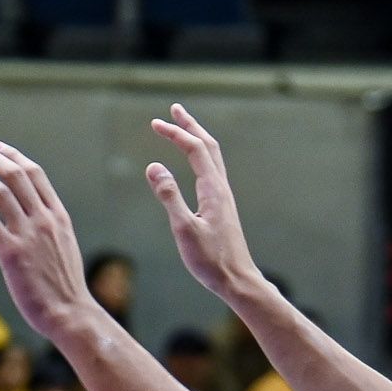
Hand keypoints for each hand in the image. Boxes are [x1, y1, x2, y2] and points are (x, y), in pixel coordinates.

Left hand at [0, 140, 99, 341]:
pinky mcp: (10, 252)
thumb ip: (48, 228)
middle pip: (15, 175)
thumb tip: (32, 217)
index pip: (35, 174)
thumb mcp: (63, 246)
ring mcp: (27, 234)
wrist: (70, 312)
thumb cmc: (65, 285)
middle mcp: (43, 219)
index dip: (13, 156)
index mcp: (58, 216)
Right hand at [146, 104, 263, 298]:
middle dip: (191, 126)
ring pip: (213, 157)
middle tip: (175, 110)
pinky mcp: (221, 207)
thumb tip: (154, 166)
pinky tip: (194, 162)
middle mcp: (221, 188)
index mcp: (213, 190)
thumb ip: (169, 196)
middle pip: (209, 146)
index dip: (176, 133)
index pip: (195, 150)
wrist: (237, 280)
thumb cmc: (210, 259)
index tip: (155, 123)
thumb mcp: (183, 228)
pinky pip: (211, 170)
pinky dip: (201, 156)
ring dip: (198, 138)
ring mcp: (223, 197)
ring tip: (184, 128)